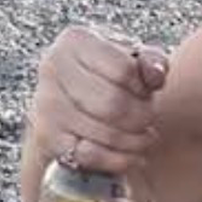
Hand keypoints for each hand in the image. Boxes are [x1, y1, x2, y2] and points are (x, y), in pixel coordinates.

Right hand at [29, 26, 168, 173]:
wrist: (72, 99)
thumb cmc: (112, 74)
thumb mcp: (135, 59)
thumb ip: (152, 61)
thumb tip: (156, 74)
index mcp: (76, 40)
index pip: (124, 70)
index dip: (143, 88)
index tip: (146, 92)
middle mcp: (52, 68)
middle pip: (113, 104)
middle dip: (142, 117)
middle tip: (149, 118)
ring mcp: (45, 104)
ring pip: (105, 133)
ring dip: (136, 141)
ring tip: (144, 136)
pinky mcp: (46, 137)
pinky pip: (89, 156)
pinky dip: (119, 160)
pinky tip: (133, 156)